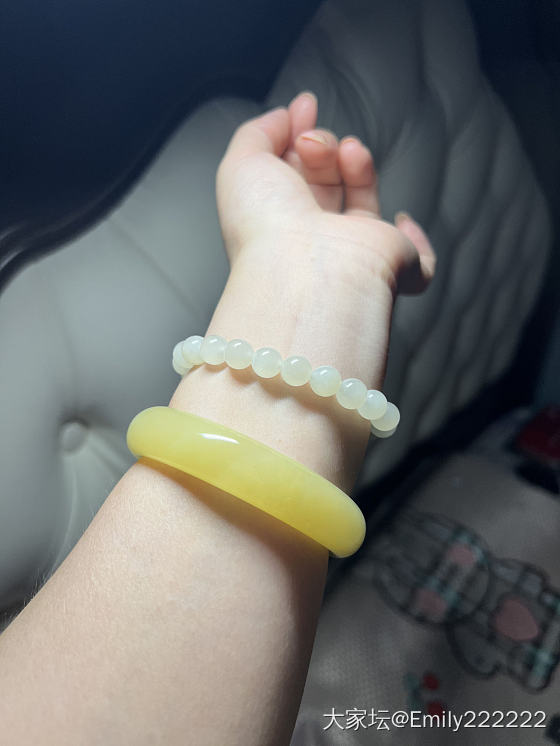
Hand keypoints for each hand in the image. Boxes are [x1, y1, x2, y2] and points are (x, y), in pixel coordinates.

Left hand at [216, 91, 434, 295]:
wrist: (303, 270)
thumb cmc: (266, 229)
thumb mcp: (242, 162)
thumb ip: (259, 132)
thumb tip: (287, 117)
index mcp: (275, 220)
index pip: (291, 170)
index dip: (297, 134)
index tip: (303, 108)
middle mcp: (312, 239)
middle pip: (325, 178)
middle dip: (321, 144)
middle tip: (312, 143)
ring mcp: (352, 253)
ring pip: (362, 199)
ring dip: (356, 162)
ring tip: (347, 152)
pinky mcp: (392, 266)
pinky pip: (414, 261)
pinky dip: (415, 240)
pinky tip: (401, 220)